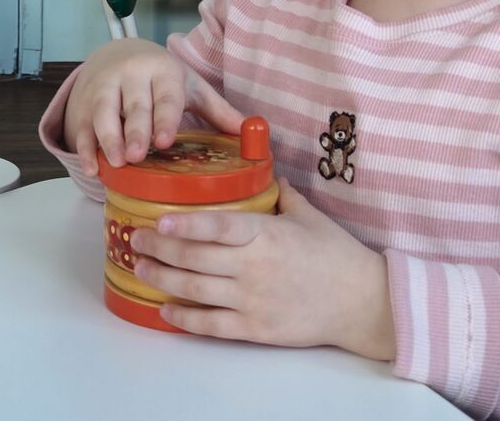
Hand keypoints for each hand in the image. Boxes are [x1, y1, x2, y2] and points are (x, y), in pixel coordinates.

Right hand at [62, 38, 247, 173]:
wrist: (117, 53)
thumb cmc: (161, 77)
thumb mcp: (191, 87)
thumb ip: (218, 110)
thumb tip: (254, 131)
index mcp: (163, 71)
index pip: (166, 96)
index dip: (164, 118)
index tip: (165, 141)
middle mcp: (132, 76)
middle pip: (133, 105)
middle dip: (134, 131)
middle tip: (136, 156)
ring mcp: (105, 87)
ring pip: (103, 112)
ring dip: (107, 138)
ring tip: (116, 164)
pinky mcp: (85, 103)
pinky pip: (82, 125)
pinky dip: (85, 148)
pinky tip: (93, 169)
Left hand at [130, 178, 395, 358]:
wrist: (362, 303)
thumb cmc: (337, 255)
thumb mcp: (310, 217)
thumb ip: (283, 194)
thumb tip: (266, 170)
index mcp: (268, 235)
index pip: (219, 227)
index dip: (186, 224)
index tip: (159, 220)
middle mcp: (255, 267)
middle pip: (196, 258)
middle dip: (160, 250)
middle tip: (137, 241)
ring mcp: (253, 300)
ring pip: (196, 290)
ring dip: (162, 279)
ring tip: (141, 269)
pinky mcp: (255, 329)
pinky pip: (211, 324)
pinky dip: (184, 318)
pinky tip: (165, 309)